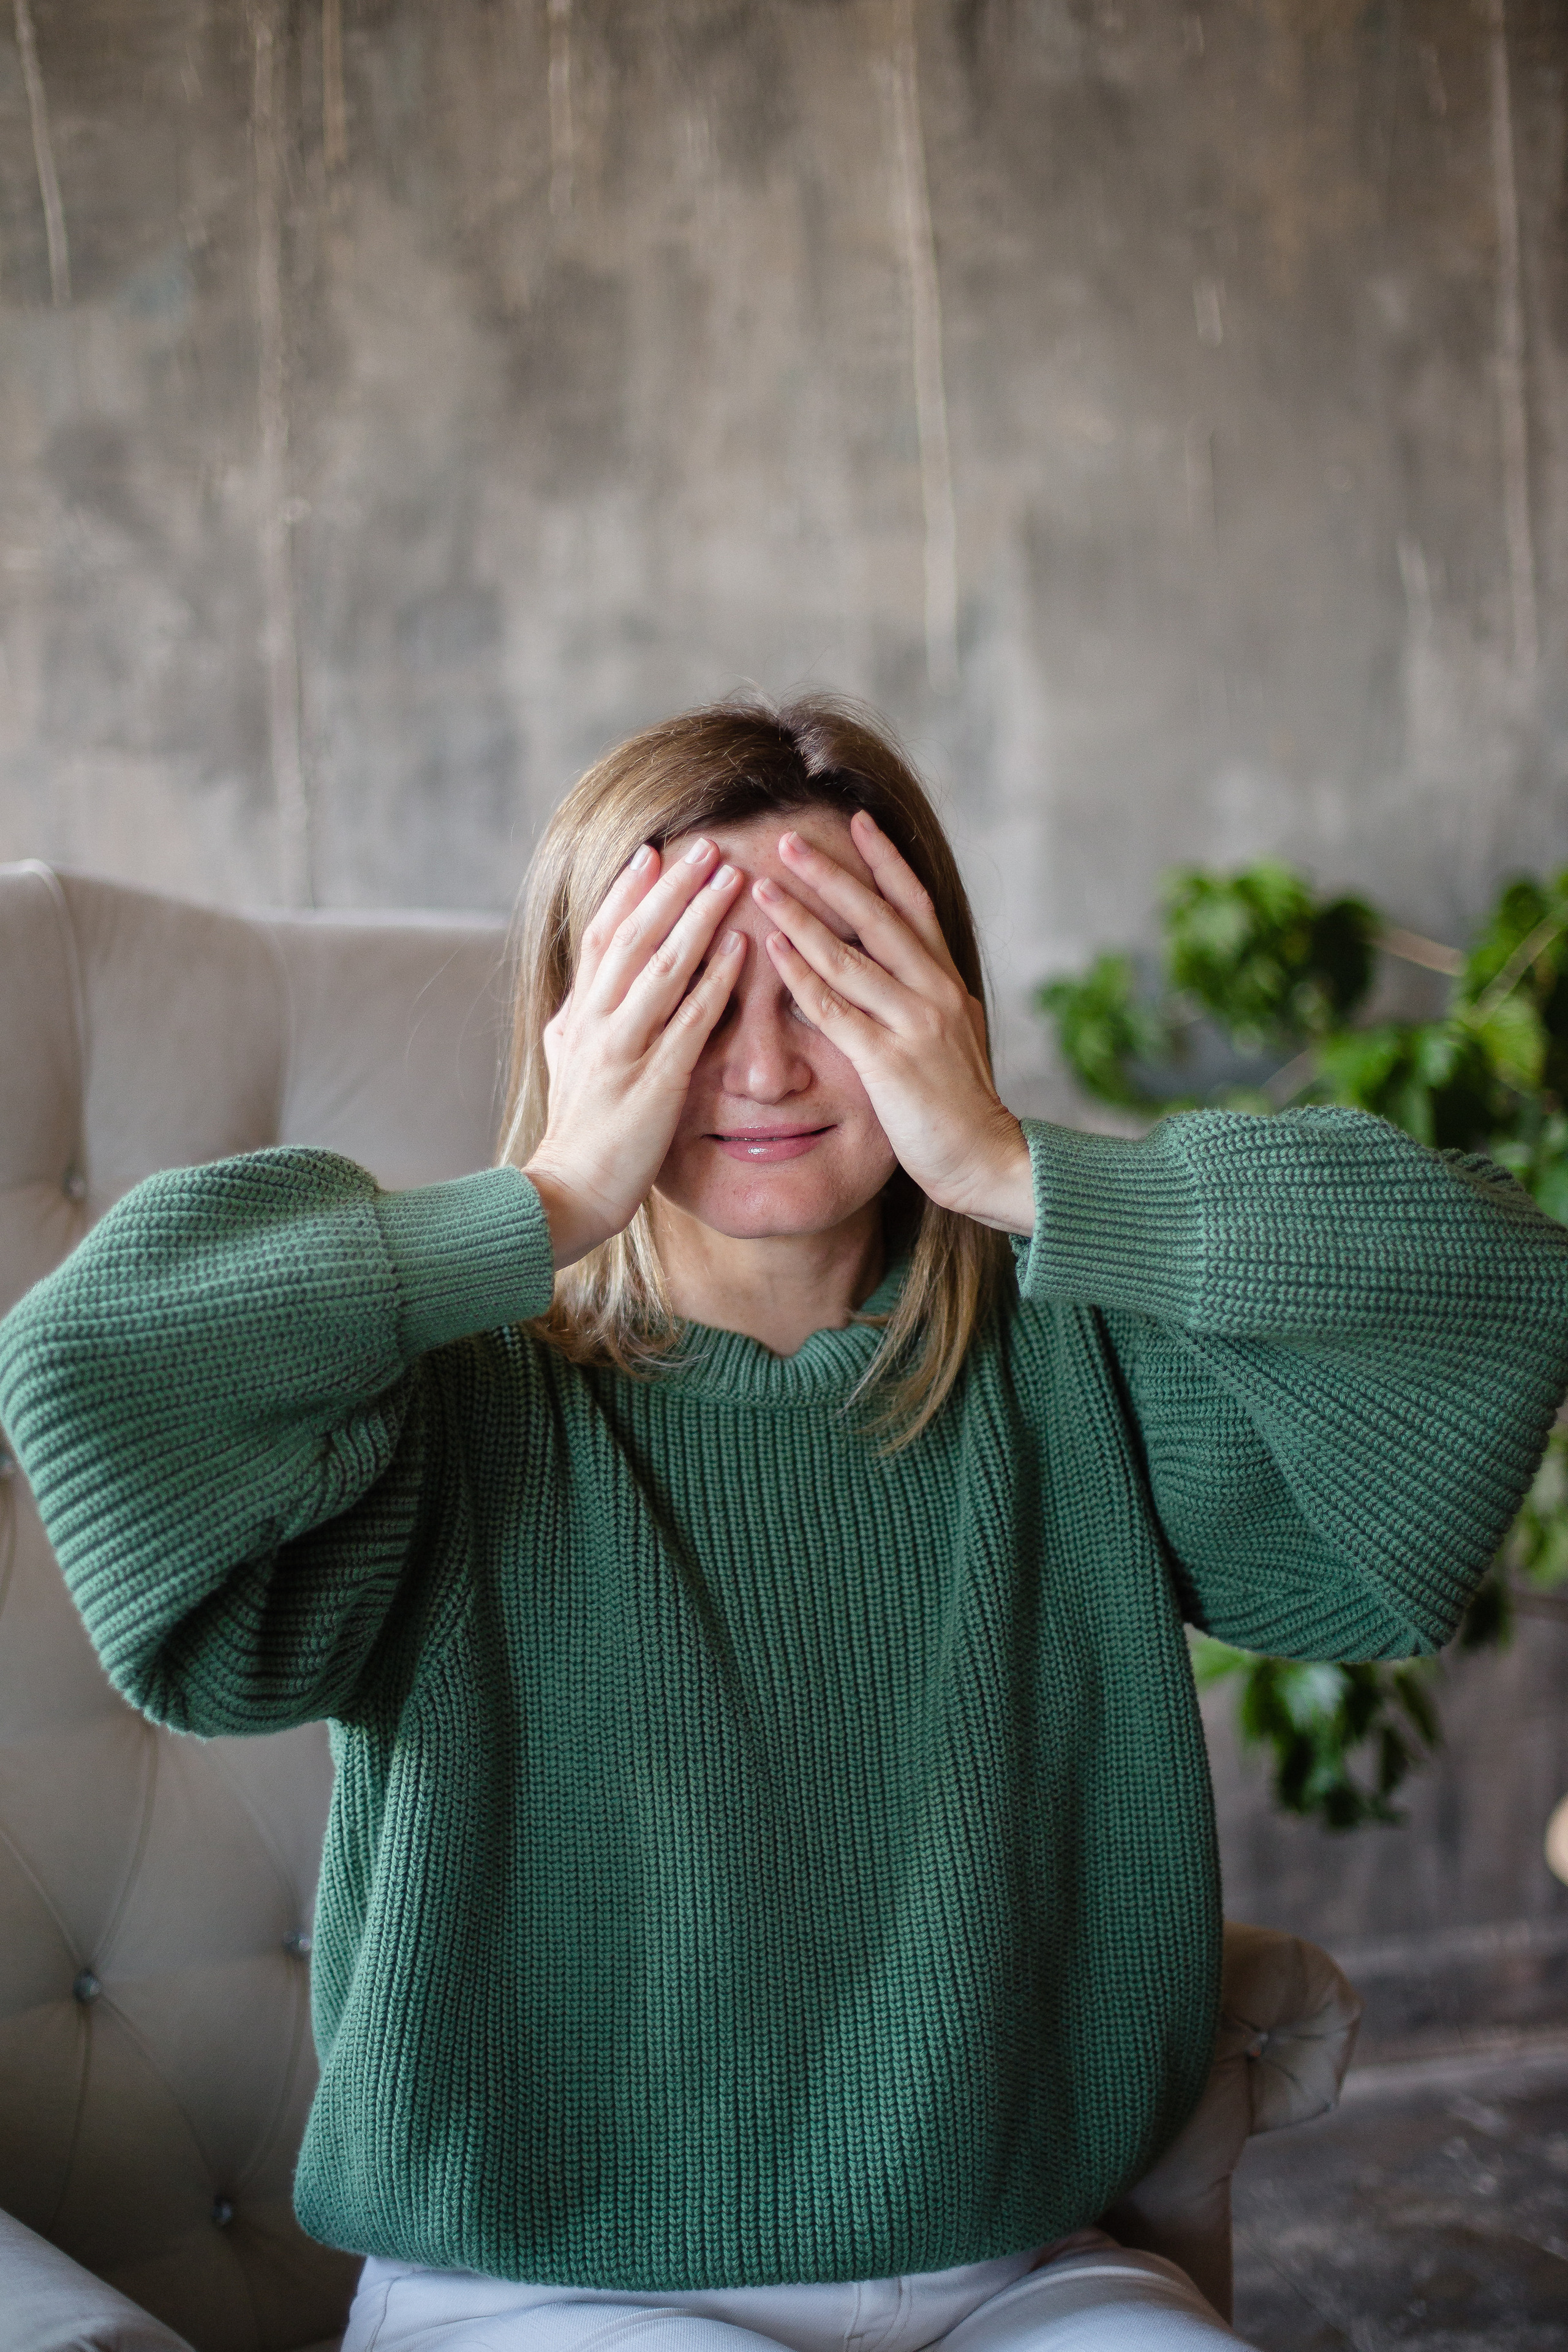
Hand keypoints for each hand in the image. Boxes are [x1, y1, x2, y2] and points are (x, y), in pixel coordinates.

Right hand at [524, 838, 746, 1265]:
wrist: (566, 1192)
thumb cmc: (576, 1136)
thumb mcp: (566, 1067)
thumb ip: (576, 1026)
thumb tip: (577, 996)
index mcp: (578, 1016)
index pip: (601, 938)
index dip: (627, 892)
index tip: (653, 852)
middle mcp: (596, 1023)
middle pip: (633, 937)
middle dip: (670, 887)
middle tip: (703, 845)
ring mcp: (624, 1049)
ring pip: (662, 965)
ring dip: (699, 917)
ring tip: (731, 877)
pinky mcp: (655, 1081)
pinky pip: (690, 1019)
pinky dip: (716, 979)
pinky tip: (743, 948)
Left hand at [754, 813, 1034, 1234]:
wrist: (987, 1159)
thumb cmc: (962, 1107)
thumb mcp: (953, 1037)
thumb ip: (925, 999)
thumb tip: (903, 967)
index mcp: (947, 982)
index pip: (915, 904)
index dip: (885, 860)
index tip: (856, 821)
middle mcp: (935, 992)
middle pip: (879, 916)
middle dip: (832, 873)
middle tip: (788, 840)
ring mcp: (914, 1024)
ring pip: (851, 955)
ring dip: (804, 915)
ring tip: (764, 884)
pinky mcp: (890, 1061)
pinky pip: (838, 1009)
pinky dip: (804, 975)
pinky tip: (774, 948)